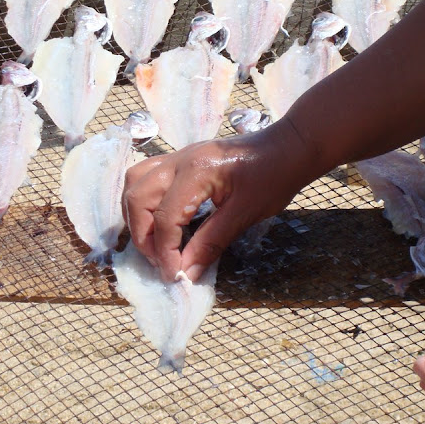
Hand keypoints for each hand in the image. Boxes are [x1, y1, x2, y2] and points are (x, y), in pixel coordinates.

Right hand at [122, 118, 313, 281]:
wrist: (289, 147)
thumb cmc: (273, 177)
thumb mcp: (245, 214)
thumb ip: (211, 243)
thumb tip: (186, 273)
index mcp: (197, 171)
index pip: (165, 217)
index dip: (165, 252)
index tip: (174, 276)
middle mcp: (179, 159)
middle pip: (138, 198)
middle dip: (143, 236)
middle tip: (161, 262)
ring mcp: (177, 156)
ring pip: (135, 183)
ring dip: (137, 216)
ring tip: (154, 243)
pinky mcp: (181, 159)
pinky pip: (146, 177)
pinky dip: (143, 201)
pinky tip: (157, 220)